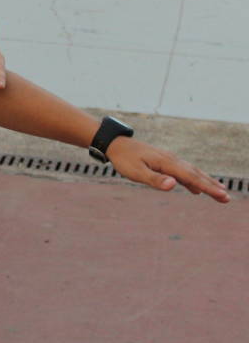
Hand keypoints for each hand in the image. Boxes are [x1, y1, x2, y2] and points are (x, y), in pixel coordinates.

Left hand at [107, 138, 230, 202]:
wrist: (115, 143)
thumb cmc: (124, 159)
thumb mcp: (135, 172)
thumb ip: (155, 179)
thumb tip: (174, 185)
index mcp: (167, 163)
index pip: (192, 177)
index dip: (208, 188)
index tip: (222, 196)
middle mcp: (171, 160)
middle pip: (196, 174)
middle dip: (212, 186)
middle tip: (227, 198)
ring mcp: (168, 160)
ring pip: (191, 172)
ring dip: (205, 183)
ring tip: (219, 192)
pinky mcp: (163, 162)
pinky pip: (182, 172)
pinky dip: (193, 180)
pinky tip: (195, 189)